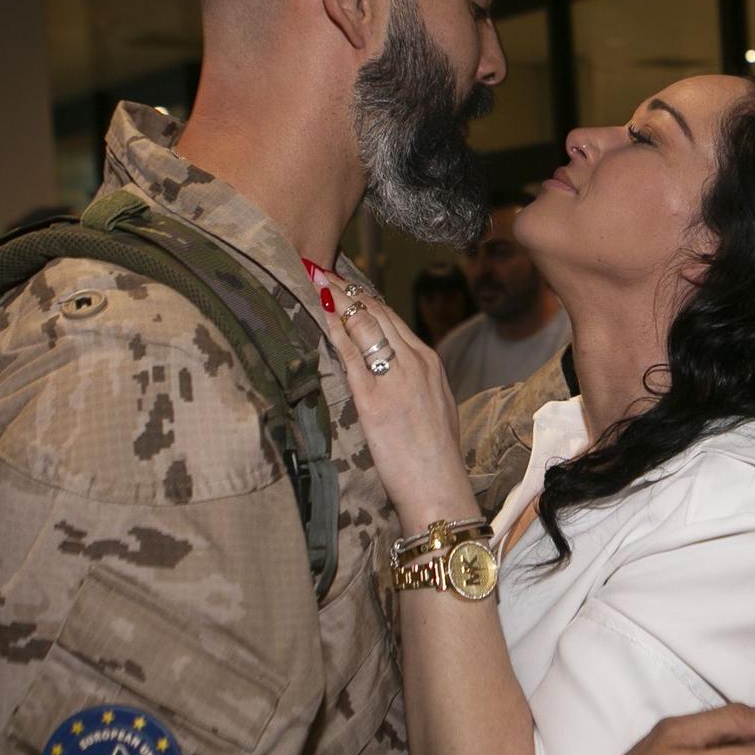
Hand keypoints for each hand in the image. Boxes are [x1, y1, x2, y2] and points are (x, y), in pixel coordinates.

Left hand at [319, 289, 478, 529]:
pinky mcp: (374, 398)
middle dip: (348, 288)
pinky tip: (318, 310)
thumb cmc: (432, 458)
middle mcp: (415, 362)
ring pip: (365, 323)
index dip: (365, 297)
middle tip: (323, 267)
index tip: (345, 282)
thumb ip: (412, 384)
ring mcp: (395, 377)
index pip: (393, 318)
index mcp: (429, 363)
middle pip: (378, 312)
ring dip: (338, 297)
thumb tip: (389, 374)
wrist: (438, 486)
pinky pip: (350, 352)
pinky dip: (334, 327)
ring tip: (316, 276)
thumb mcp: (432, 409)